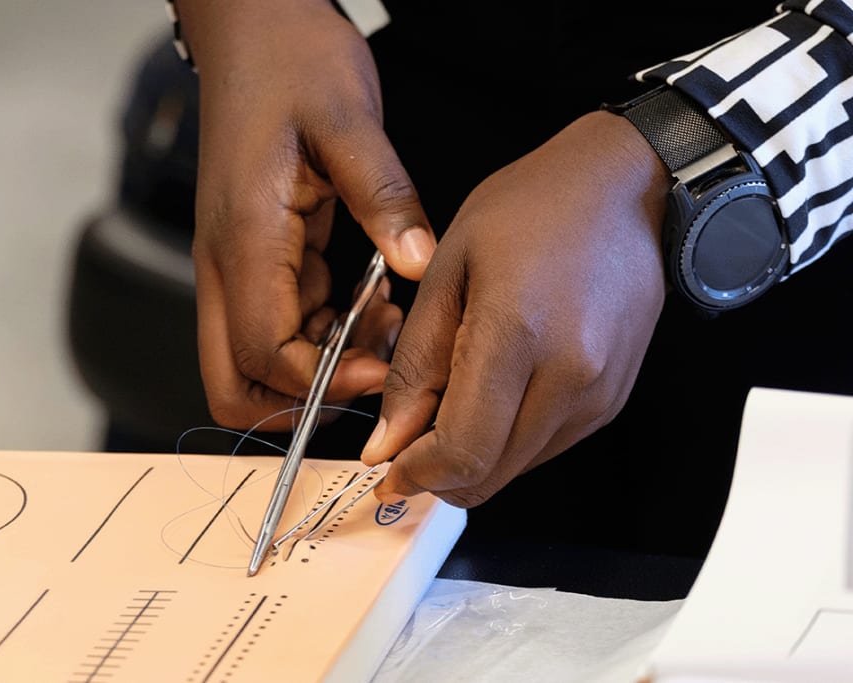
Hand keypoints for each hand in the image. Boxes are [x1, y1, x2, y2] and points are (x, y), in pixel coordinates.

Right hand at [175, 0, 436, 429]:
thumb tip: (415, 264)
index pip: (264, 355)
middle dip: (302, 399)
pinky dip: (325, 333)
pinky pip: (282, 325)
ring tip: (385, 323)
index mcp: (242, 240)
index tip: (385, 368)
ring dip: (323, 364)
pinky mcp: (254, 258)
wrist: (251, 27)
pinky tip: (371, 299)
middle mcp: (225, 266)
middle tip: (371, 369)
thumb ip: (384, 196)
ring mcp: (234, 266)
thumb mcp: (348, 119)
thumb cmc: (288, 60)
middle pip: (234, 383)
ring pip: (261, 361)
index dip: (324, 380)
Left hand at [361, 111, 672, 506]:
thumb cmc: (533, 208)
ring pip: (517, 468)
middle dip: (439, 474)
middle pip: (490, 475)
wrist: (628, 188)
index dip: (416, 474)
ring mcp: (599, 393)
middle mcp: (570, 376)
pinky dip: (508, 439)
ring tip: (456, 398)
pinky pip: (547, 446)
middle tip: (409, 441)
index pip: (462, 451)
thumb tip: (389, 441)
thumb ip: (415, 363)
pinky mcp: (613, 399)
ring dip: (474, 456)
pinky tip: (497, 391)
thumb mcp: (447, 269)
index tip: (386, 469)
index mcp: (518, 334)